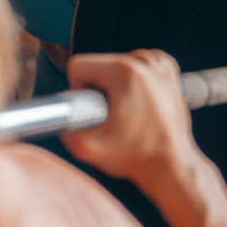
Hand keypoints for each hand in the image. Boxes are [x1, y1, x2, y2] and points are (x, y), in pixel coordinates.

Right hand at [60, 51, 202, 194]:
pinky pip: (134, 66)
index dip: (79, 90)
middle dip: (98, 88)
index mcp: (124, 72)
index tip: (96, 111)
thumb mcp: (87, 148)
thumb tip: (55, 116)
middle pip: (98, 64)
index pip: (78, 66)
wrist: (171, 165)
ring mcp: (159, 63)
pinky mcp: (167, 68)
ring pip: (115, 64)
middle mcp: (144, 62)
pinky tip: (139, 103)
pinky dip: (132, 82)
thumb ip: (63, 129)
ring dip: (114, 85)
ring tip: (128, 112)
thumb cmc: (137, 156)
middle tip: (113, 116)